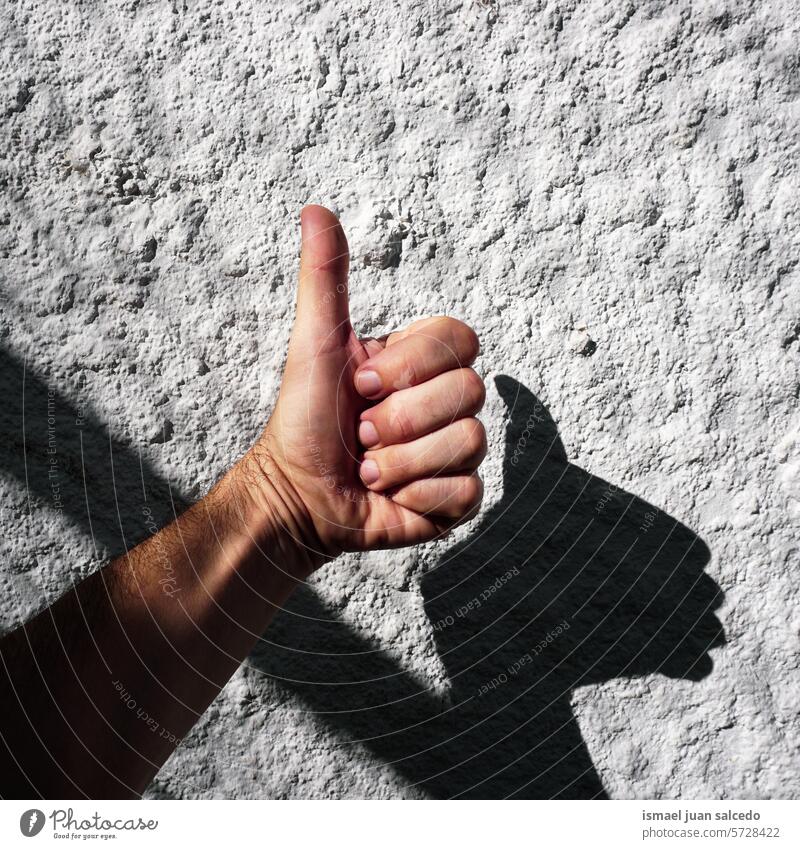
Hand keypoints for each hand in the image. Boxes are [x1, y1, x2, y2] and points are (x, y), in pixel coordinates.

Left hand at [240, 205, 485, 568]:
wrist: (297, 496)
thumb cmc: (304, 419)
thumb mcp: (315, 343)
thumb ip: (325, 279)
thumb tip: (315, 209)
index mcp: (422, 363)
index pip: (462, 340)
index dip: (412, 365)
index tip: (362, 382)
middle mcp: (446, 403)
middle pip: (469, 392)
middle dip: (401, 418)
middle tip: (362, 431)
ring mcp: (455, 451)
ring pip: (469, 441)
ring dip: (402, 461)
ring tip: (368, 467)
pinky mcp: (456, 498)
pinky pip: (466, 491)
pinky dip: (417, 496)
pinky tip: (388, 497)